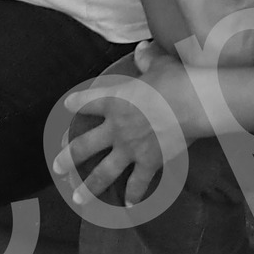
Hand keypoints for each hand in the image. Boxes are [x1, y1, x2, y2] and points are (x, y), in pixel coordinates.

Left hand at [58, 45, 189, 207]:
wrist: (195, 103)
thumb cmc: (177, 80)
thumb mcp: (160, 64)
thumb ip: (147, 59)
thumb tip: (142, 48)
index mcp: (115, 101)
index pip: (88, 102)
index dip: (75, 103)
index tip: (67, 106)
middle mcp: (116, 129)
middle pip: (83, 147)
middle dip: (67, 158)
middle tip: (57, 167)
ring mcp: (131, 149)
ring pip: (103, 173)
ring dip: (88, 187)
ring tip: (77, 198)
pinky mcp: (150, 162)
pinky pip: (138, 183)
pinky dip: (133, 195)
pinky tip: (129, 205)